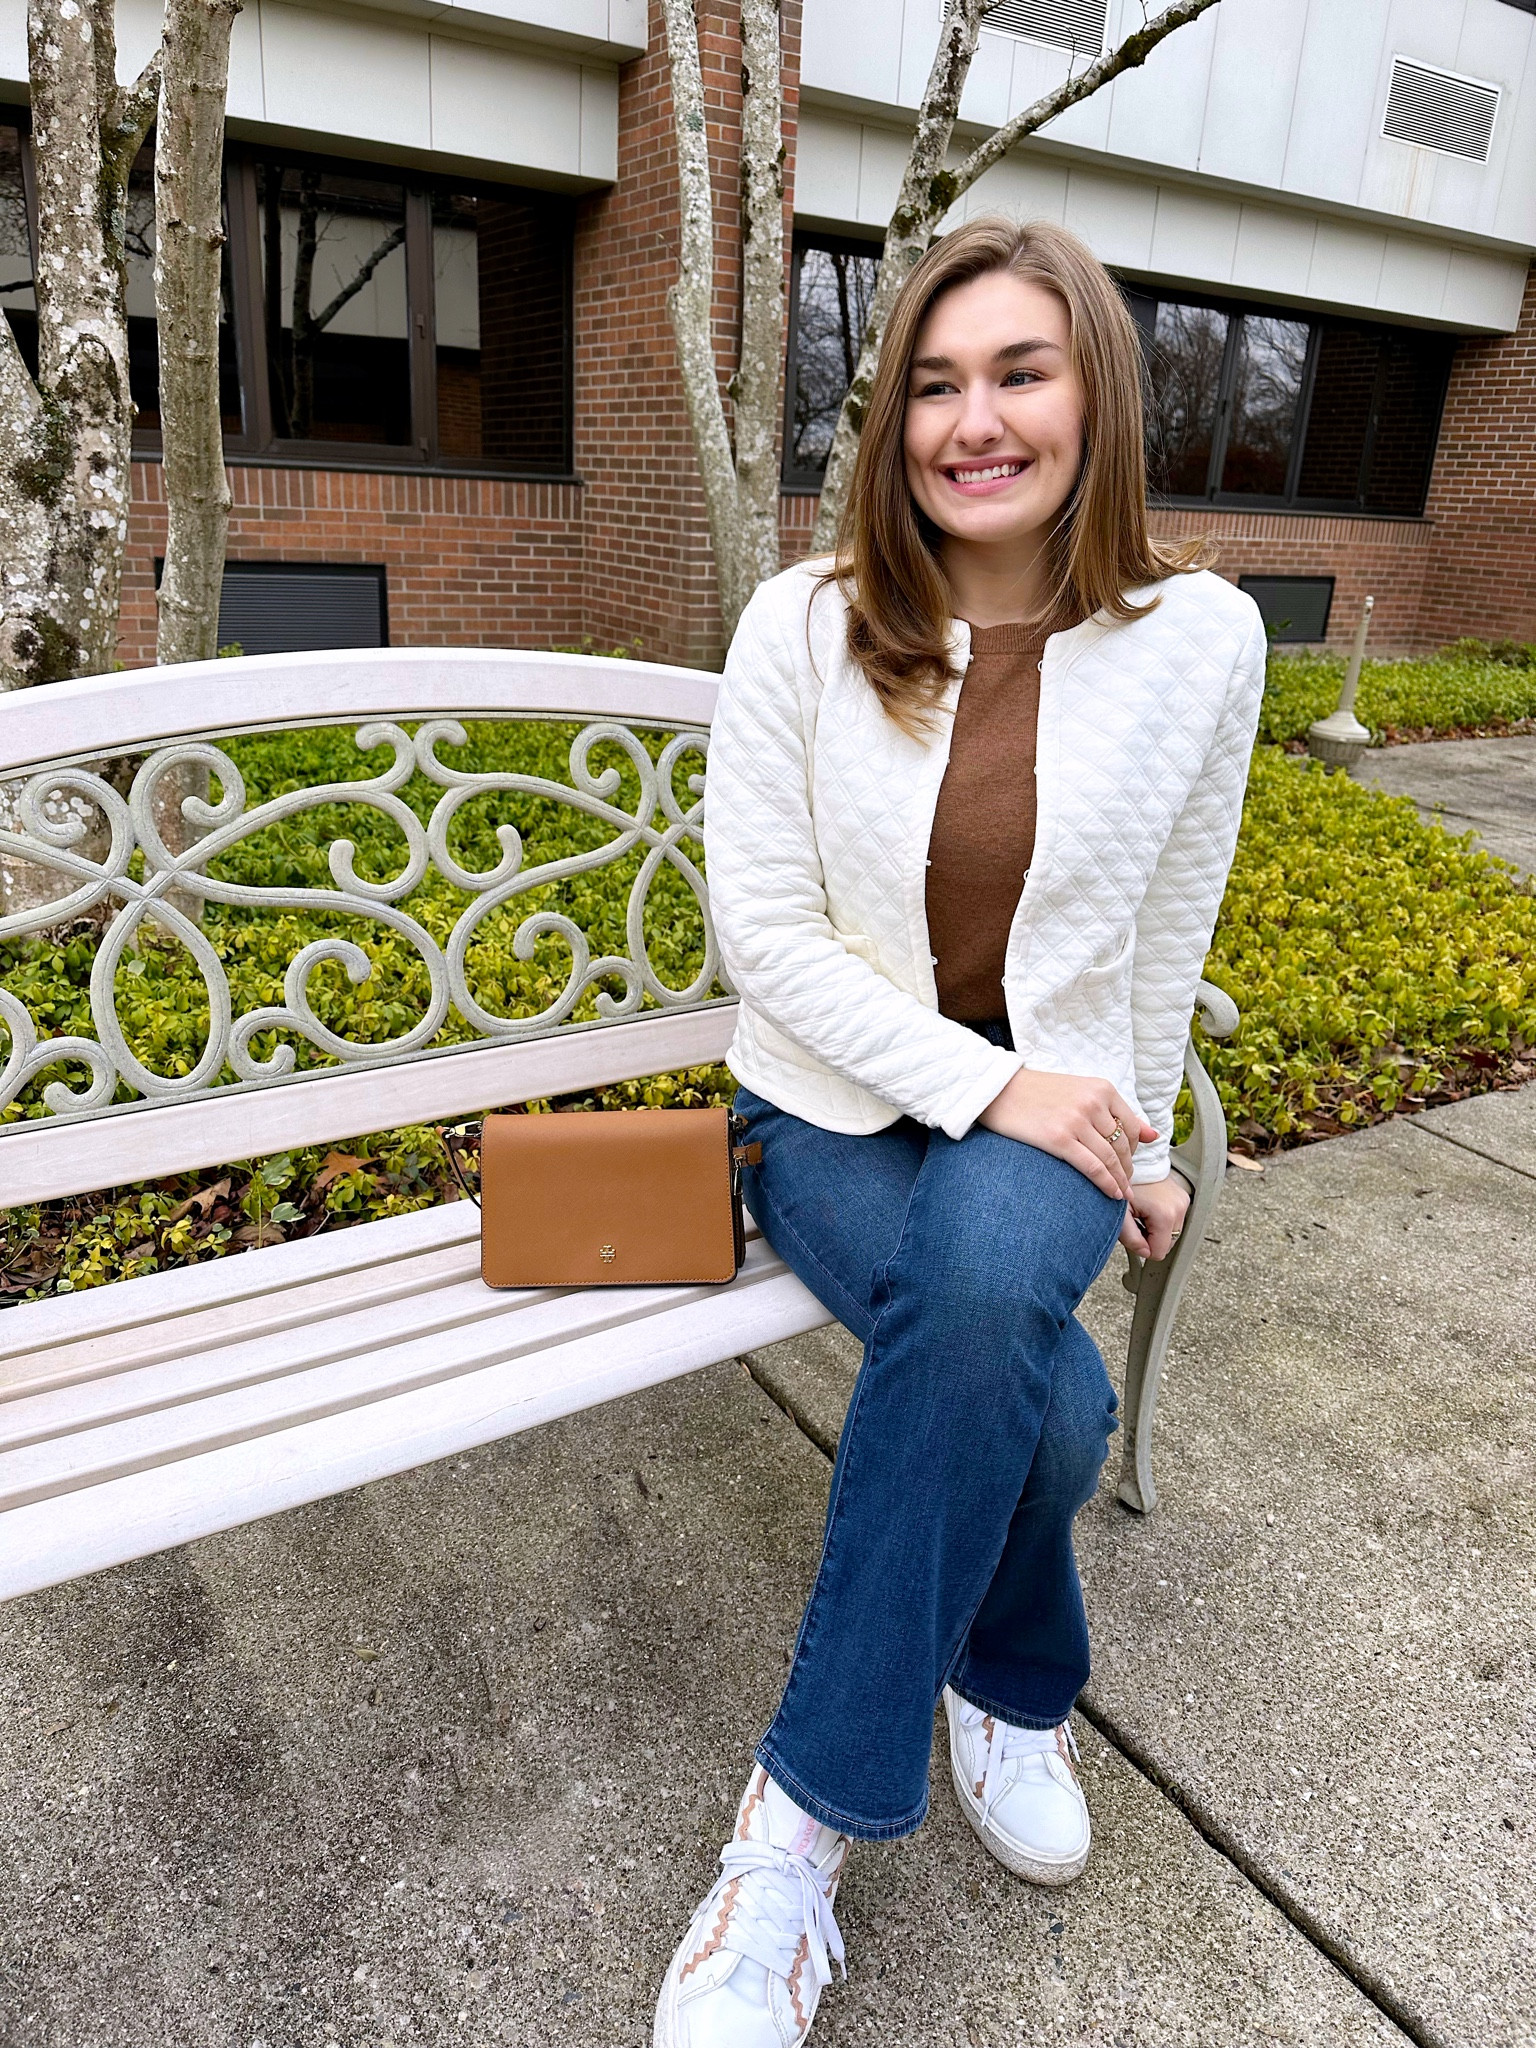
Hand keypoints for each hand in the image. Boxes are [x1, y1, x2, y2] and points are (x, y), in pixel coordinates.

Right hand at [978, 1068, 1157, 1202]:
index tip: (1128, 1163)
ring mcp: (1076, 1121)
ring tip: (1121, 1194)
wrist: (997, 1090)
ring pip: (1110, 1159)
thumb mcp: (1080, 1090)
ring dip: (1120, 1180)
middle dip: (1128, 1168)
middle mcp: (1093, 1103)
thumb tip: (1153, 1135)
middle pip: (1122, 1145)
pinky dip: (1106, 1183)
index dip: (1134, 1150)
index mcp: (1101, 1088)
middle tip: (1126, 1183)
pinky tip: (1111, 1193)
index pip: (1131, 1126)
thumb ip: (1114, 1111)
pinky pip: (1092, 1167)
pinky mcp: (1059, 1139)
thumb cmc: (1035, 1092)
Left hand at [1119, 1175, 1189, 1261]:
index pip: (1159, 1252)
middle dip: (1151, 1238)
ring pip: (1172, 1233)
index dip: (1143, 1247)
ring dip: (1157, 1229)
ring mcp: (1184, 1202)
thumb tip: (1145, 1252)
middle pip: (1167, 1244)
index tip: (1134, 1232)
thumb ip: (1131, 1239)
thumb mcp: (1121, 1215)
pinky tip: (1150, 1208)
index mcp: (1165, 1215)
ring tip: (1143, 1213)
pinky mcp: (1183, 1198)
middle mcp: (1179, 1208)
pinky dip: (1163, 1220)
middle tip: (1136, 1221)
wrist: (1135, 1160)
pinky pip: (1175, 1220)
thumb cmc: (1125, 1184)